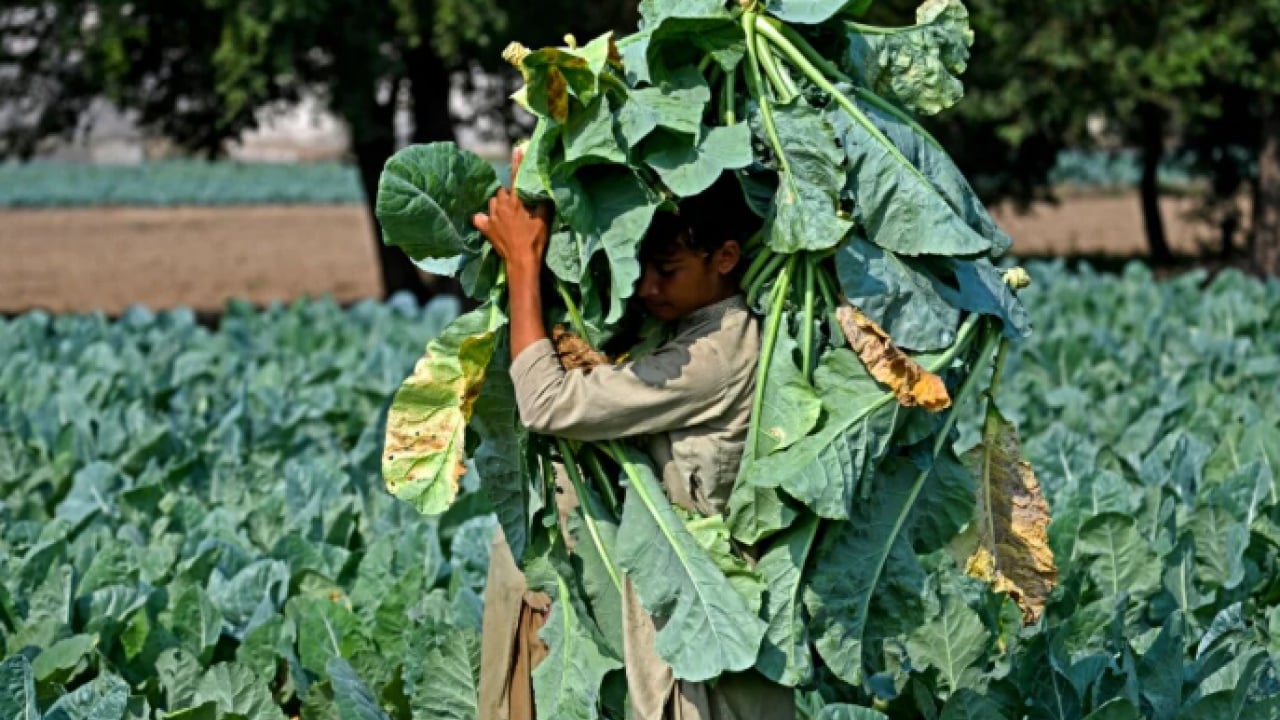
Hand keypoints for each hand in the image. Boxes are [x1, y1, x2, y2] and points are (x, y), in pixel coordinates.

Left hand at [472, 146, 550, 276]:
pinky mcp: (486, 228)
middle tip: (519, 203)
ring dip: (499, 204)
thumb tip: (545, 190)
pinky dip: (482, 218)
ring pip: (493, 202)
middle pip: (503, 191)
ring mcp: (492, 216)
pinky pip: (480, 218)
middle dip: (509, 193)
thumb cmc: (535, 239)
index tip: (517, 149)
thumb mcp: (544, 219)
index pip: (517, 176)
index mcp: (516, 200)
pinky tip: (488, 220)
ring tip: (507, 213)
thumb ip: (543, 202)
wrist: (522, 260)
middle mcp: (501, 205)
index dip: (517, 162)